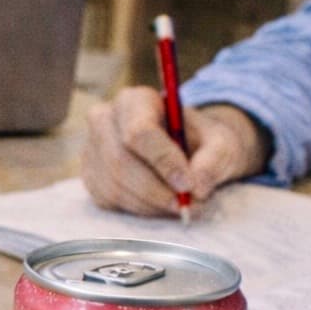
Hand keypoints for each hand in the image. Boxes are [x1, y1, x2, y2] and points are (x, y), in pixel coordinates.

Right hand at [81, 87, 271, 215]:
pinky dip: (140, 209)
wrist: (184, 149)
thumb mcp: (220, 142)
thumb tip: (197, 187)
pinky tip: (160, 204)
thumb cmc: (200, 140)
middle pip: (120, 161)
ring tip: (180, 205)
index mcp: (135, 100)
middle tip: (187, 205)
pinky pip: (110, 199)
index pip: (139, 132)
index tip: (188, 185)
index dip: (163, 161)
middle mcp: (104, 121)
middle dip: (157, 190)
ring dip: (150, 204)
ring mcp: (91, 149)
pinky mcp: (91, 176)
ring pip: (114, 184)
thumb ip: (214, 160)